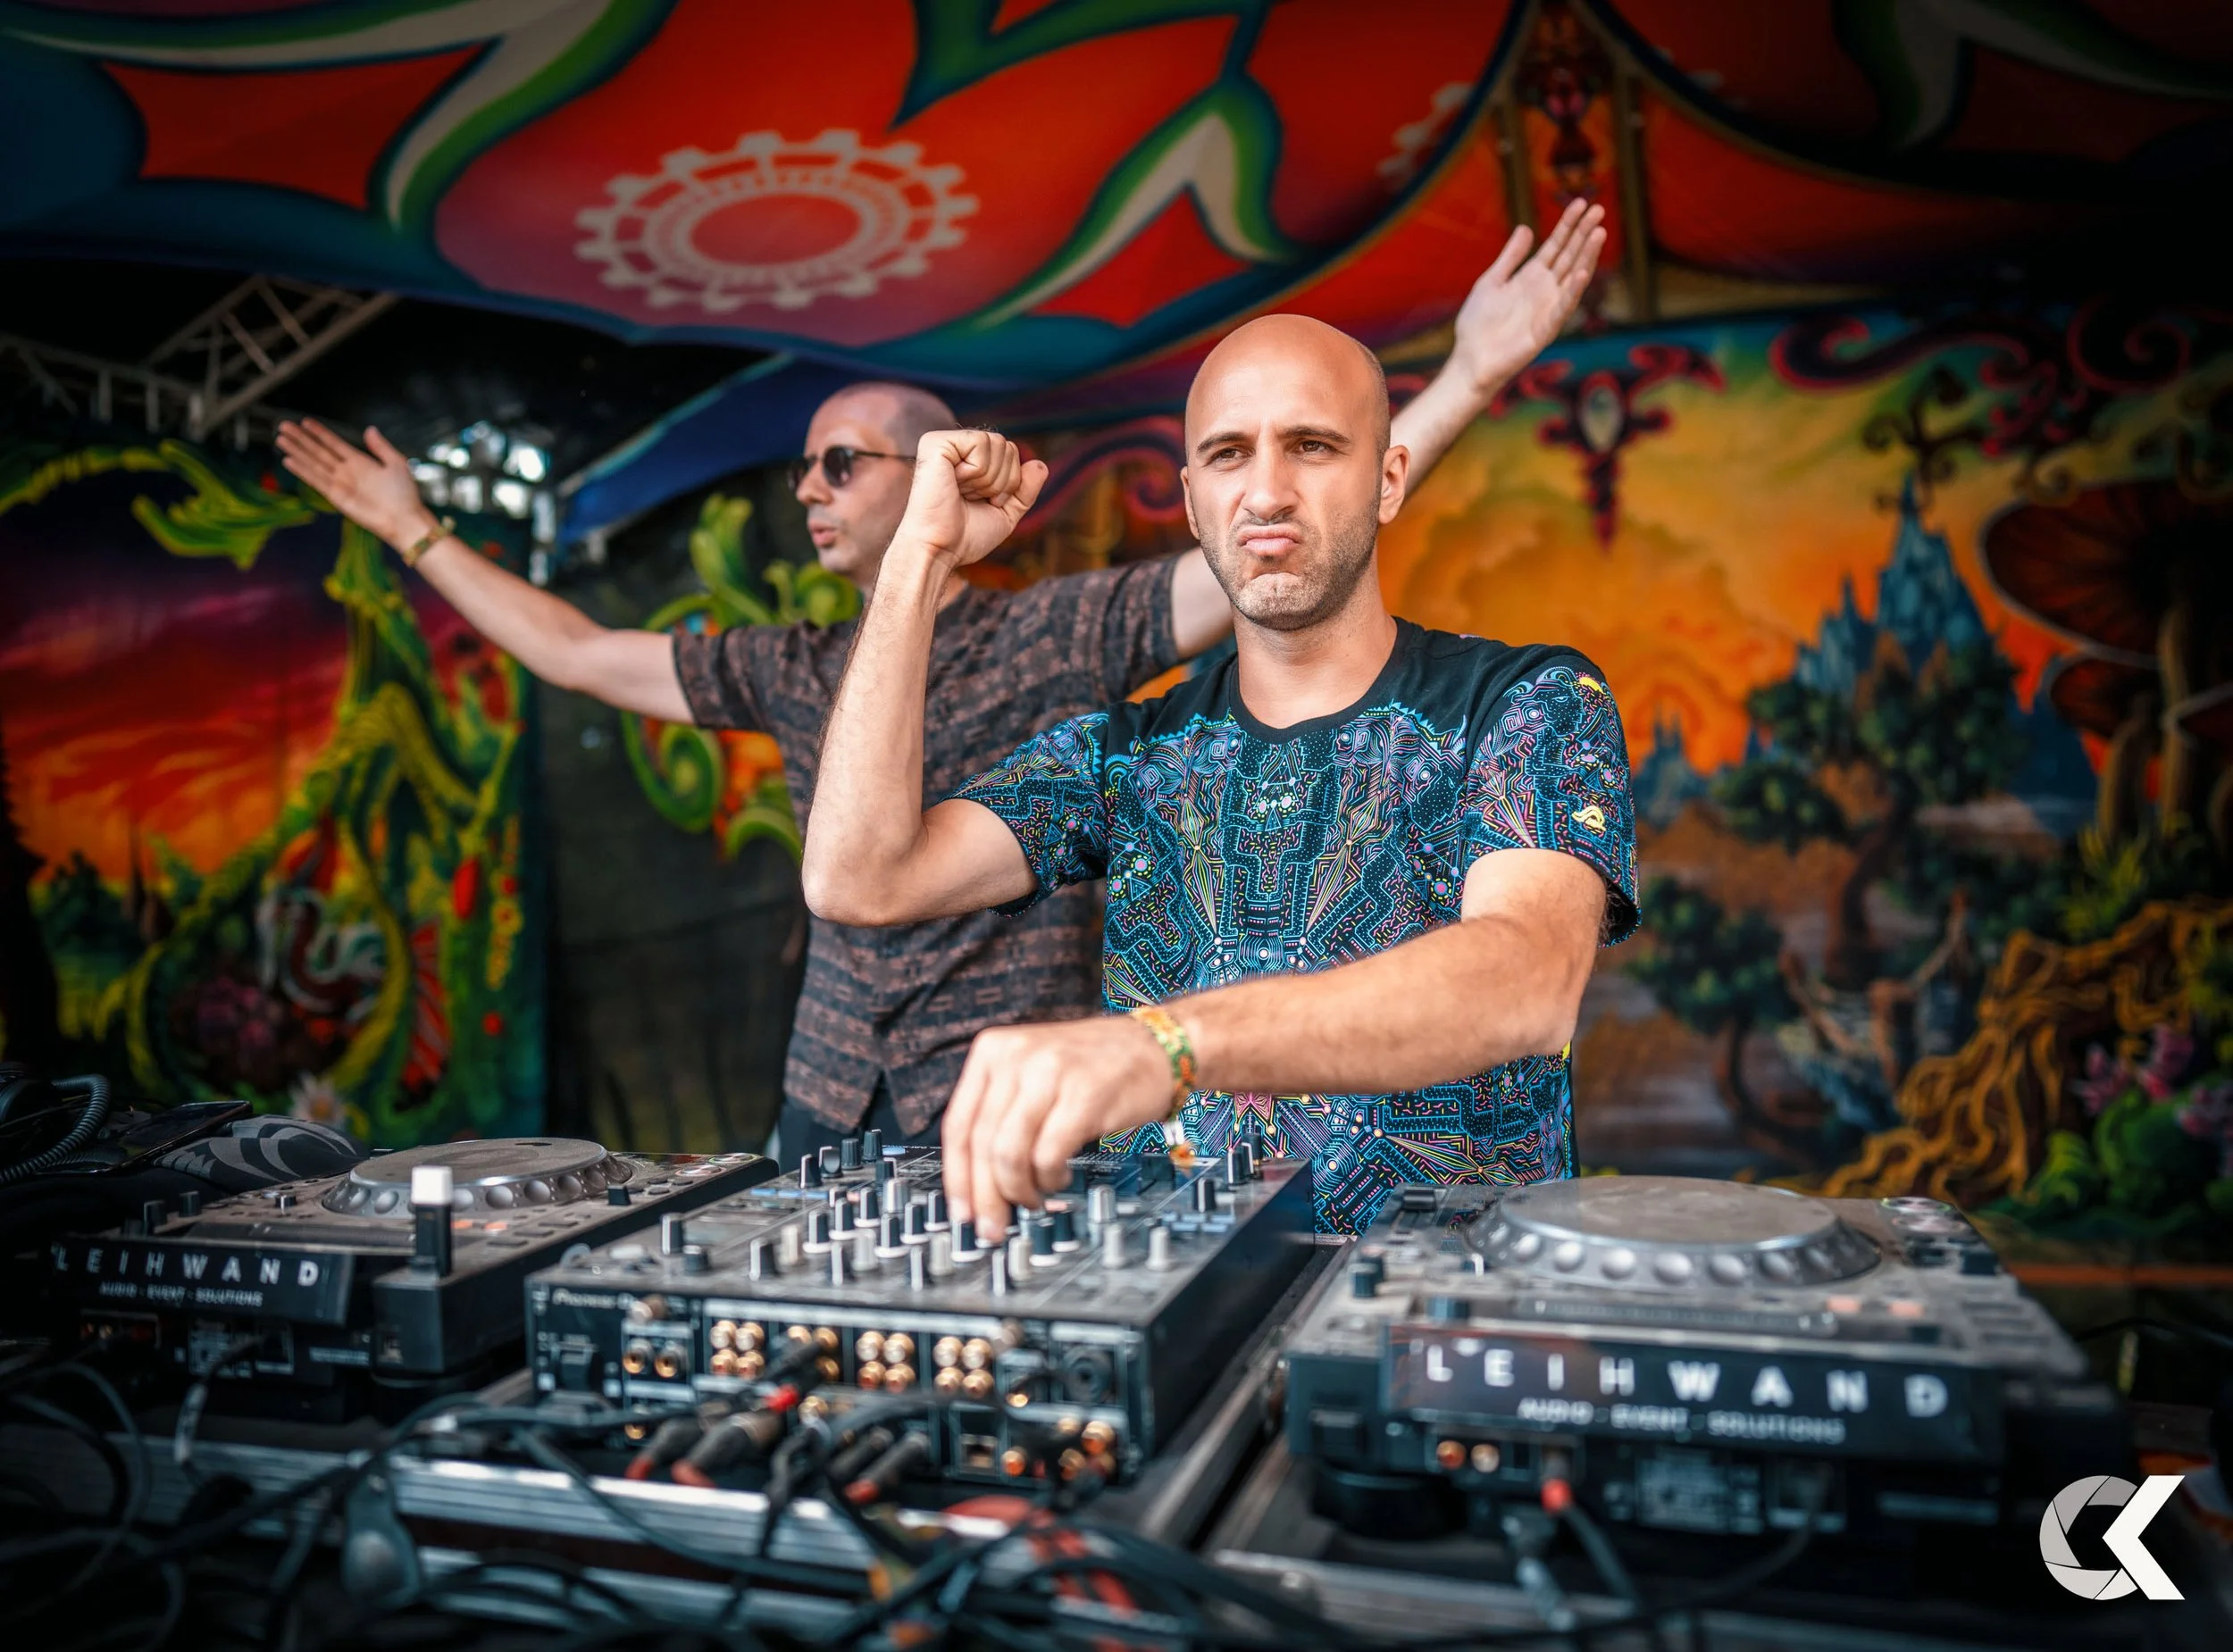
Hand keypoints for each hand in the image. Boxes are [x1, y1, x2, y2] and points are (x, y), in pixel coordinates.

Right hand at [276, 420, 437, 549]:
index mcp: (360, 461)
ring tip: (280, 439)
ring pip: (313, 463)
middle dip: (300, 439)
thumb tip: (369, 429)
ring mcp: (339, 483)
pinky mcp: (336, 497)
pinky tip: (289, 460)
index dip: (319, 432)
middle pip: (318, 451)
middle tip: (283, 425)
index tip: (305, 421)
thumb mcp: (396, 463)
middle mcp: (346, 471)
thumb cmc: (405, 494)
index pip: (334, 443)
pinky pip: (316, 480)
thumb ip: (381, 446)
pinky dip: (302, 471)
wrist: (405, 519)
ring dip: (297, 451)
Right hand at [894, 430, 1047, 569]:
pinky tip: (954, 482)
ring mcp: (944, 442)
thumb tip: (1040, 464)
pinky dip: (976, 470)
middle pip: (1008, 446)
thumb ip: (1025, 491)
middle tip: (971, 499)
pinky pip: (981, 442)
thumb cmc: (965, 537)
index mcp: (969, 461)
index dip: (1009, 483)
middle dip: (1001, 481)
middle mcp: (956, 448)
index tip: (984, 502)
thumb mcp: (1005, 514)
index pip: (1011, 453)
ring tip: (962, 492)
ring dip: (988, 479)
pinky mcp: (935, 442)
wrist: (940, 549)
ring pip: (998, 443)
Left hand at [942, 1014, 1173, 1240]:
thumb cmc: (1096, 1065)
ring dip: (1019, 1191)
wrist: (1157, 1046)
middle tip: (993, 1226)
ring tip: (1034, 1198)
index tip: (961, 1211)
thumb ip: (1001, 1112)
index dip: (957, 1178)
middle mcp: (1016, 1057)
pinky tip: (1059, 1178)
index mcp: (993, 1050)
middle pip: (981, 1144)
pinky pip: (1048, 1156)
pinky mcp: (1083, 1095)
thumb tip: (977, 1180)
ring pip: (1009, 1154)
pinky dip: (1049, 1179)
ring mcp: (1049, 1074)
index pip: (958, 1125)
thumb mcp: (1032, 1071)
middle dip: (985, 1197)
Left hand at [1447, 198, 1606, 395]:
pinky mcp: (1545, 331)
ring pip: (1573, 278)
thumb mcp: (1492, 281)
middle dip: (1584, 233)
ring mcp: (1548, 309)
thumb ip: (1510, 257)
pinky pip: (1562, 309)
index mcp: (1532, 277)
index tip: (1580, 202)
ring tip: (1599, 233)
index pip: (1556, 245)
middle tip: (1599, 209)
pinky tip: (1580, 273)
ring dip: (1587, 256)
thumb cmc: (1478, 324)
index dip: (1568, 225)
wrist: (1470, 359)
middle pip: (1570, 256)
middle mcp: (1545, 290)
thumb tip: (1526, 227)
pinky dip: (1572, 292)